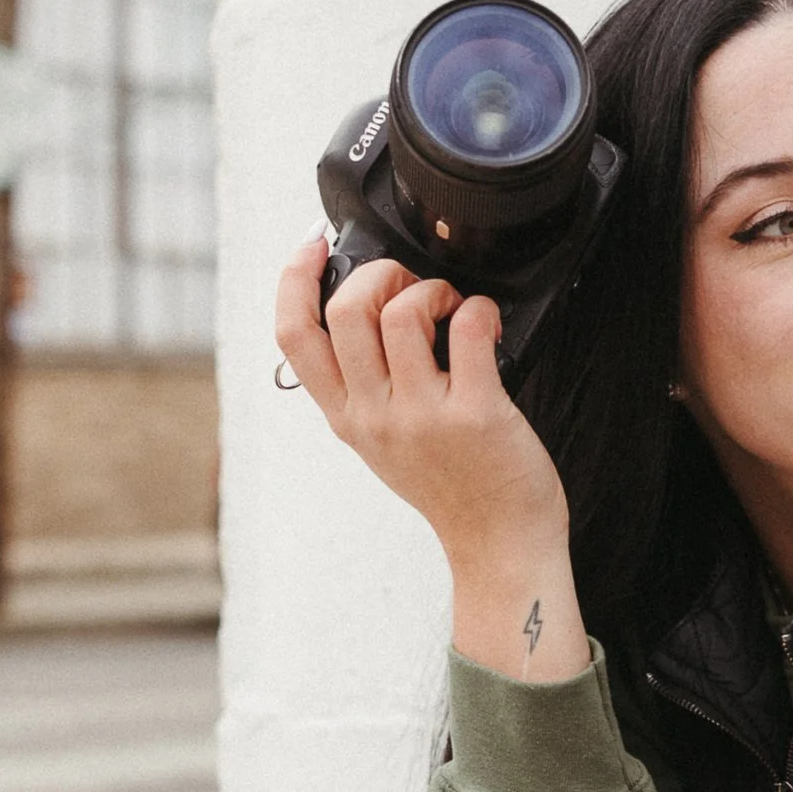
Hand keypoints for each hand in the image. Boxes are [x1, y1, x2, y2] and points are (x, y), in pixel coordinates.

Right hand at [275, 238, 567, 559]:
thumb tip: (365, 318)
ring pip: (402, 313)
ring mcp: (423, 415)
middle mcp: (376, 415)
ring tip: (452, 308)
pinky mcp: (475, 413)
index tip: (312, 247)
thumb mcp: (383, 444)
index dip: (294, 279)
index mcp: (347, 418)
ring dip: (432, 290)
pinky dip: (480, 309)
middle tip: (411, 284)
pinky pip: (468, 328)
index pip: (293, 337)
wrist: (499, 544)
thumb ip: (365, 390)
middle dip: (381, 272)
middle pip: (347, 309)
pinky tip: (487, 323)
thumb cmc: (452, 488)